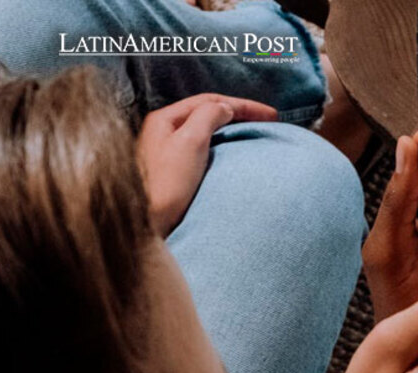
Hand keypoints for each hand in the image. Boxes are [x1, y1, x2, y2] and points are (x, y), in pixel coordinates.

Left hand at [137, 94, 276, 235]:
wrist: (146, 224)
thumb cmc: (166, 185)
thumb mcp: (190, 142)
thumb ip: (209, 116)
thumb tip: (225, 109)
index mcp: (164, 120)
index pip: (209, 102)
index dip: (243, 105)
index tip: (271, 115)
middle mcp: (163, 132)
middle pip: (207, 114)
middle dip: (239, 115)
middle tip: (267, 122)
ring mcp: (168, 152)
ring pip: (206, 132)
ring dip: (232, 130)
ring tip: (254, 135)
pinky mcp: (174, 173)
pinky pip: (204, 150)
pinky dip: (223, 147)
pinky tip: (234, 155)